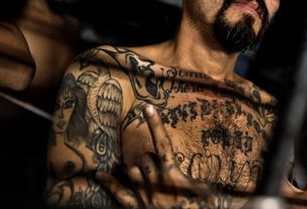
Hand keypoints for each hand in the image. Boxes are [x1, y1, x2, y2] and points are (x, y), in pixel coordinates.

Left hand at [96, 104, 214, 207]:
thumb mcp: (207, 196)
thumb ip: (203, 184)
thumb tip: (204, 178)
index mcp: (174, 178)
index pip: (163, 146)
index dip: (156, 125)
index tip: (148, 108)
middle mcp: (156, 185)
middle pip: (146, 158)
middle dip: (152, 157)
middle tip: (162, 165)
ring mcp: (144, 198)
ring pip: (133, 171)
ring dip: (139, 167)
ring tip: (147, 170)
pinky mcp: (137, 208)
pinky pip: (120, 195)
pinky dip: (109, 183)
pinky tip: (99, 174)